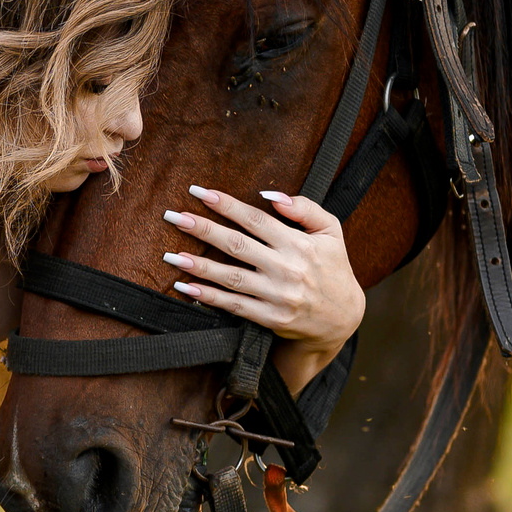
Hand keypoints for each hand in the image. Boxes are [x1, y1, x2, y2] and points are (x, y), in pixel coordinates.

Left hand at [160, 185, 364, 391]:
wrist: (342, 319)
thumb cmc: (333, 268)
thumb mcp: (332, 231)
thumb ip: (306, 208)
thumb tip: (270, 195)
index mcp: (299, 244)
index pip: (256, 220)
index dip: (226, 204)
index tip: (200, 192)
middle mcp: (287, 269)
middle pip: (237, 245)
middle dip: (203, 229)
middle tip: (174, 217)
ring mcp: (277, 296)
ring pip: (231, 278)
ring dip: (198, 266)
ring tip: (170, 255)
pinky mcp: (270, 318)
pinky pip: (234, 306)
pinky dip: (209, 297)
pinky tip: (186, 287)